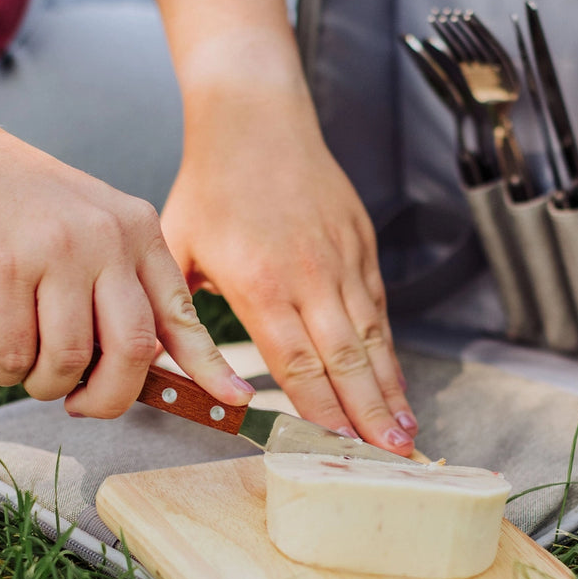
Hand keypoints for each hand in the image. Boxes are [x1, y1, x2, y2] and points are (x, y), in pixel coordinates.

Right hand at [0, 110, 253, 417]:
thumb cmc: (20, 207)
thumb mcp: (94, 227)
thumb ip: (123, 286)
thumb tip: (146, 368)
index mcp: (139, 232)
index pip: (183, 313)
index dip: (210, 366)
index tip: (237, 401)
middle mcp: (107, 238)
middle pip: (133, 352)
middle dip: (108, 398)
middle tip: (80, 404)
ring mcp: (56, 251)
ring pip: (69, 360)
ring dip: (45, 384)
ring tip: (27, 366)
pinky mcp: (1, 267)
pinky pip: (14, 354)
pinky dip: (4, 369)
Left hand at [160, 77, 417, 455]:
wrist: (255, 119)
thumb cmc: (212, 185)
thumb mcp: (178, 248)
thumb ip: (180, 316)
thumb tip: (169, 371)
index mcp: (261, 281)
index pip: (298, 362)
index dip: (322, 410)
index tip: (339, 446)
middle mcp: (310, 274)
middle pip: (346, 360)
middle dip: (371, 414)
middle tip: (393, 459)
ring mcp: (342, 259)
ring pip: (372, 337)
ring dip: (391, 389)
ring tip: (407, 434)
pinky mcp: (361, 245)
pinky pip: (378, 308)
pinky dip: (388, 350)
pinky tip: (395, 382)